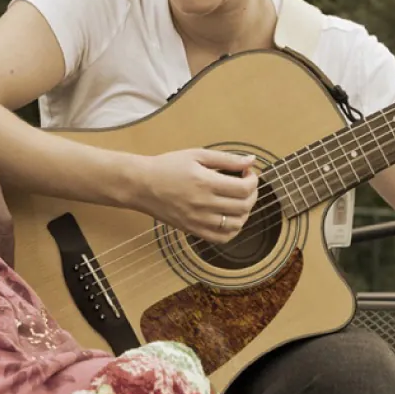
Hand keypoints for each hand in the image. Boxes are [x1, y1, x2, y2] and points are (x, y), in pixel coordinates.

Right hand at [133, 149, 259, 242]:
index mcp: (206, 182)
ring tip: (238, 200)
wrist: (141, 185)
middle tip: (246, 184)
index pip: (244, 188)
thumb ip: (226, 159)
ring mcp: (198, 220)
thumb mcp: (197, 155)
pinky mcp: (193, 230)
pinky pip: (221, 238)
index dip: (253, 180)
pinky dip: (232, 230)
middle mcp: (204, 204)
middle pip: (244, 206)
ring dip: (245, 212)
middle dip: (252, 193)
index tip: (247, 172)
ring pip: (236, 224)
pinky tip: (229, 217)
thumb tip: (251, 160)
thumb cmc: (167, 166)